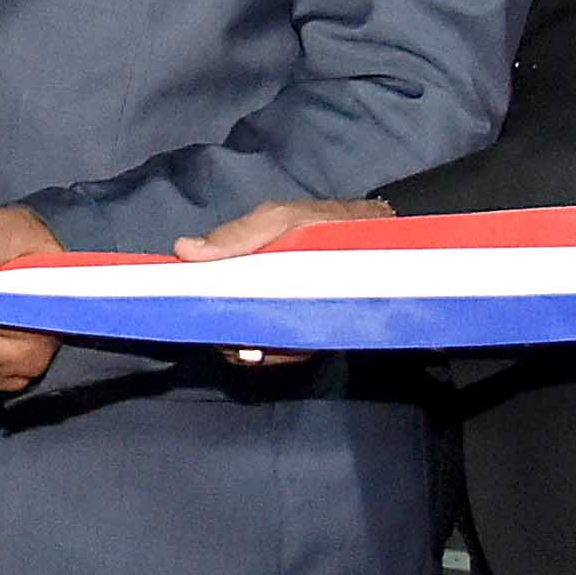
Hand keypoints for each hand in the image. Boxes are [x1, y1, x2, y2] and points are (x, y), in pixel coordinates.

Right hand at [173, 193, 385, 367]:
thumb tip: (182, 250)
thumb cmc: (332, 228)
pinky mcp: (301, 334)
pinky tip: (301, 342)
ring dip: (259, 347)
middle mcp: (252, 289)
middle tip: (249, 336)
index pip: (201, 285)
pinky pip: (279, 353)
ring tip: (281, 336)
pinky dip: (285, 352)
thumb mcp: (284, 221)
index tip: (199, 313)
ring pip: (248, 343)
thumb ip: (238, 237)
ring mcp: (276, 313)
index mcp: (241, 260)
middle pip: (221, 322)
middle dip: (231, 333)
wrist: (393, 252)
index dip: (193, 301)